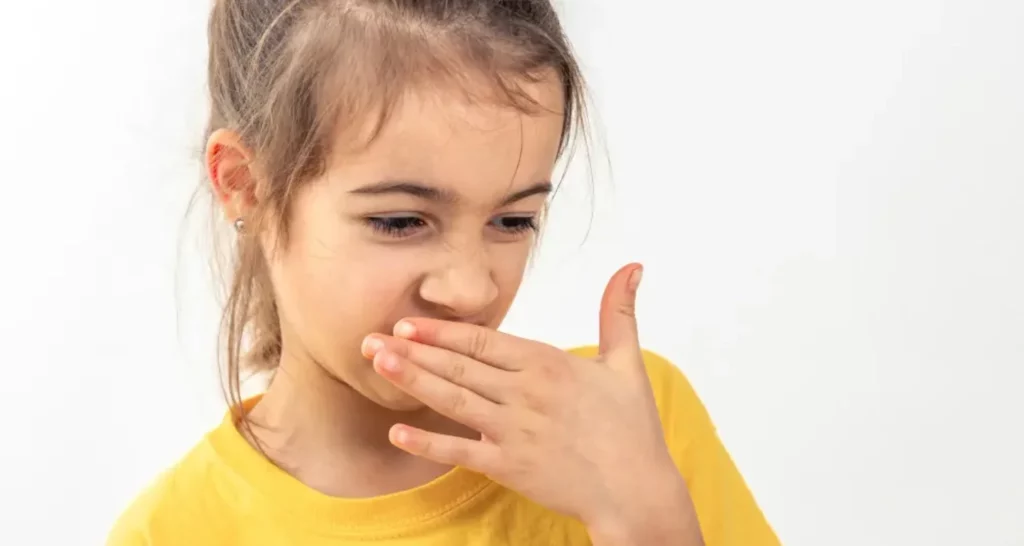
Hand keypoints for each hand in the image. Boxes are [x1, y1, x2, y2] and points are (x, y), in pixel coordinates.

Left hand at [362, 264, 702, 543]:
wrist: (636, 490)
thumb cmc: (631, 428)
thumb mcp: (627, 363)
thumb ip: (619, 312)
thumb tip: (633, 265)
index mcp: (547, 364)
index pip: (483, 341)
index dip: (441, 332)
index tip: (408, 322)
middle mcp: (524, 393)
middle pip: (458, 366)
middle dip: (412, 351)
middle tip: (370, 338)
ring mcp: (513, 431)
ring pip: (452, 400)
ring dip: (412, 381)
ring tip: (377, 364)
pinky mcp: (508, 466)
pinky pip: (460, 451)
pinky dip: (427, 442)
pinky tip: (396, 432)